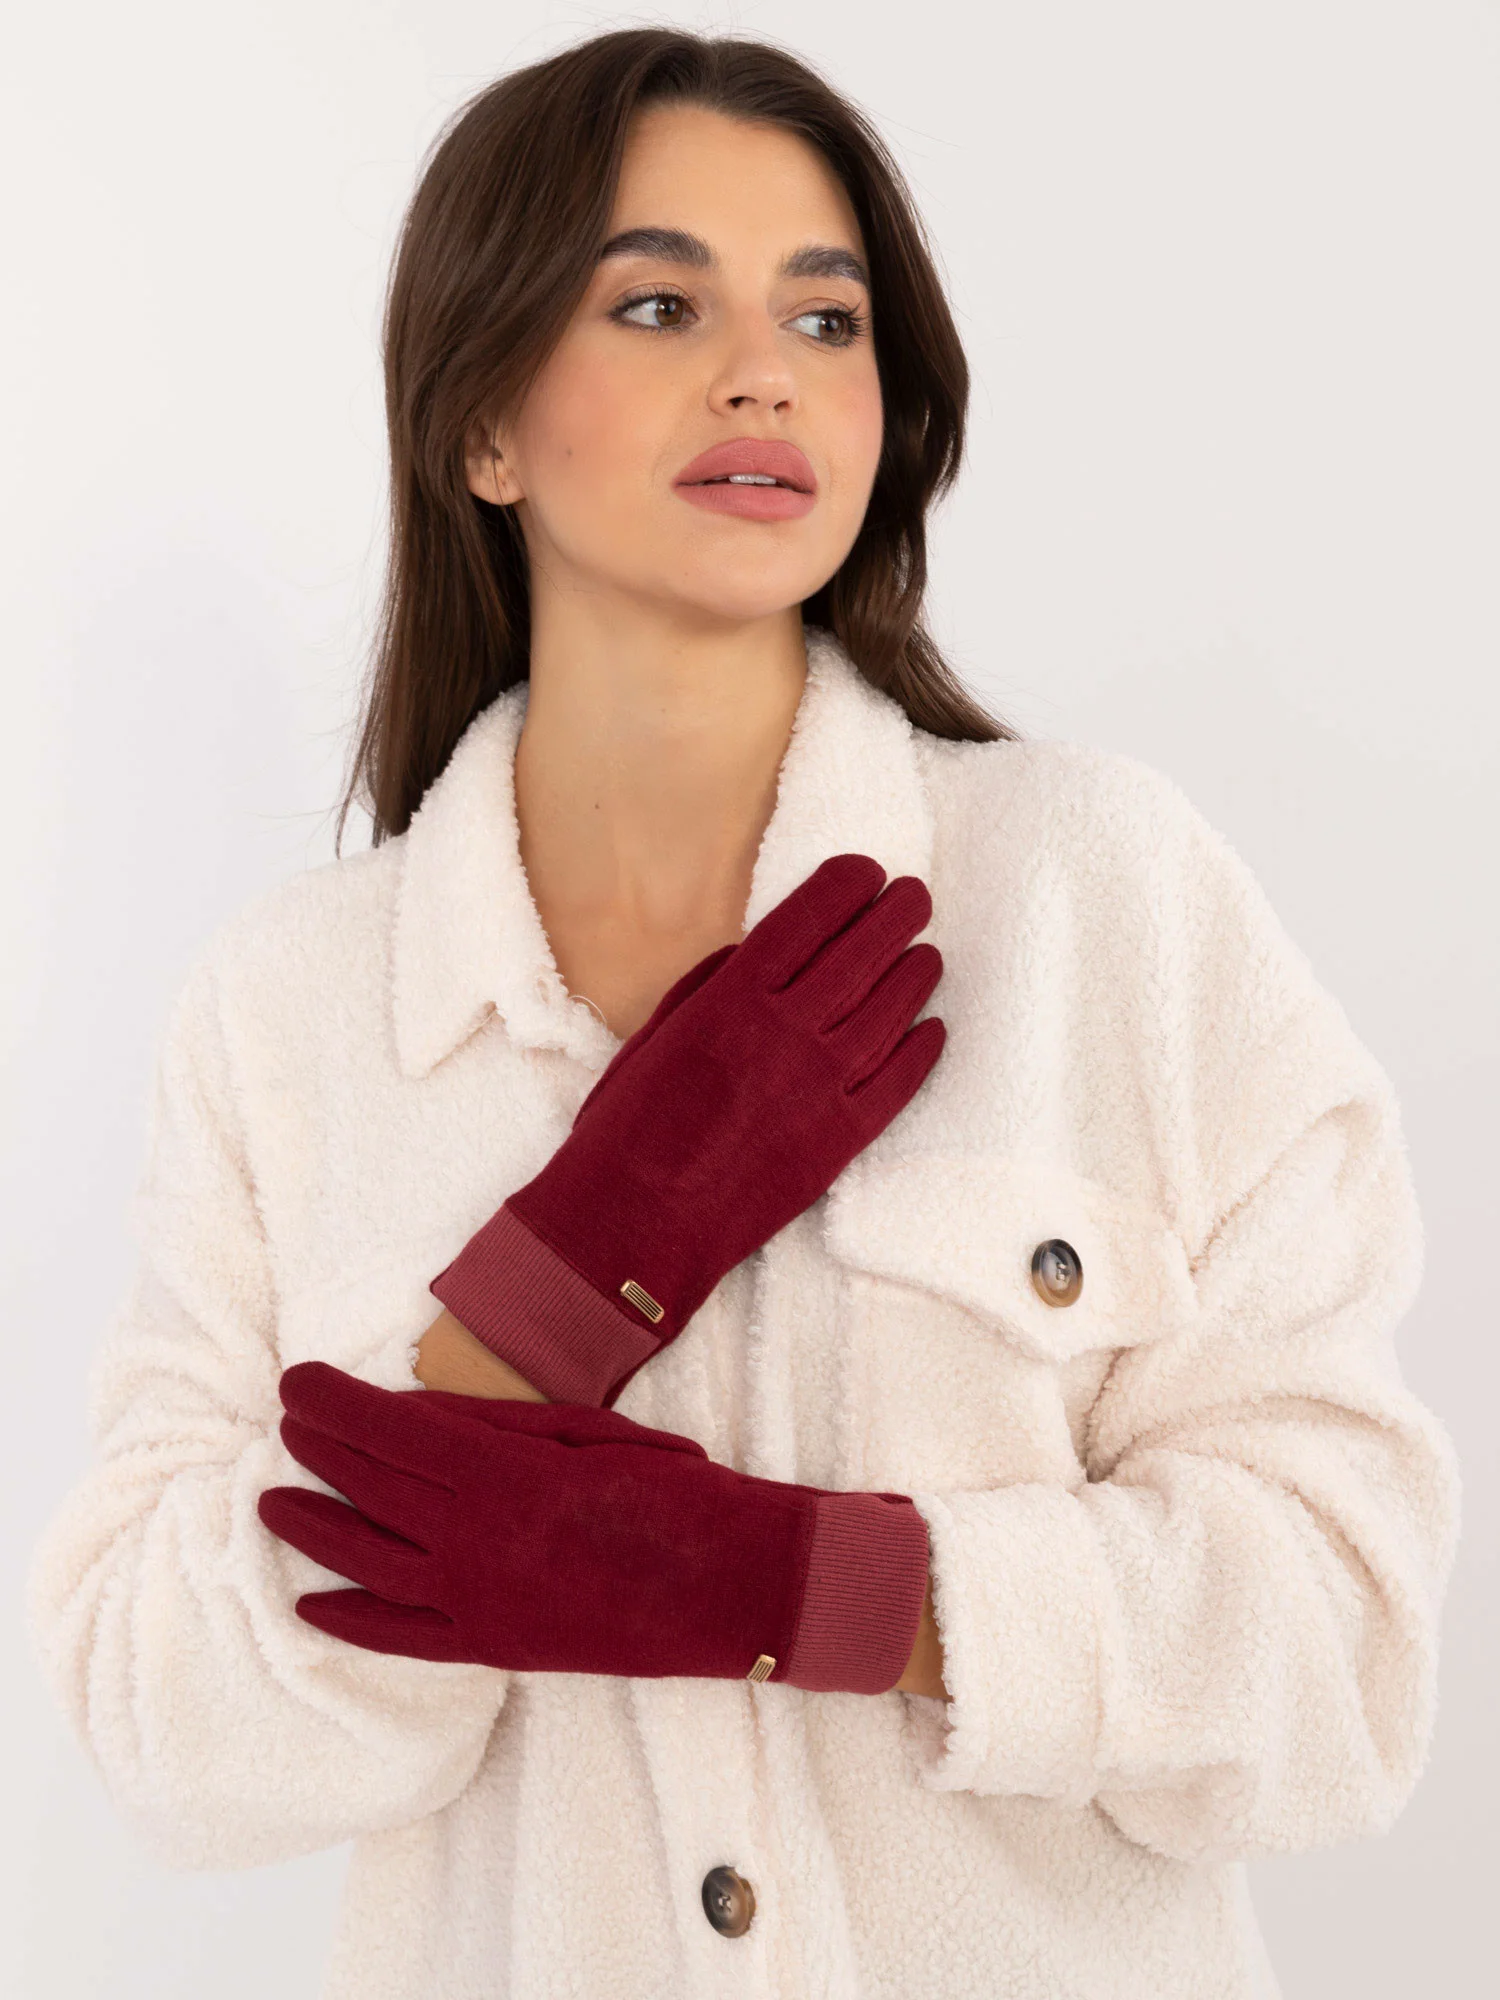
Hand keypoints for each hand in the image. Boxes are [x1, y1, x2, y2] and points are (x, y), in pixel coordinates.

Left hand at [258, 1361, 930, 1693]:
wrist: (731, 1583)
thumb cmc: (676, 1492)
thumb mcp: (593, 1432)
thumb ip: (505, 1426)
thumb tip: (425, 1415)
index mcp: (507, 1474)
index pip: (392, 1431)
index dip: (336, 1404)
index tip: (296, 1381)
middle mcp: (478, 1540)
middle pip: (372, 1489)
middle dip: (319, 1451)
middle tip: (284, 1424)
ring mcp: (481, 1601)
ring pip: (370, 1562)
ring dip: (313, 1530)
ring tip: (272, 1502)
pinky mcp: (495, 1647)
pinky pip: (403, 1638)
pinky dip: (351, 1623)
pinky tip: (310, 1605)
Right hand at [429, 852, 945, 1406]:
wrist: (633, 1224)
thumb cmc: (626, 1129)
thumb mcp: (652, 1036)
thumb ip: (708, 987)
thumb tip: (753, 954)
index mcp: (732, 999)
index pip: (807, 919)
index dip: (845, 886)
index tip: (867, 871)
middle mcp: (785, 1033)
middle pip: (861, 955)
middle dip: (895, 917)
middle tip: (914, 898)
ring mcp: (819, 1088)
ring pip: (889, 1013)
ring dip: (914, 976)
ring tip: (928, 954)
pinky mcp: (839, 1141)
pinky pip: (896, 1084)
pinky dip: (920, 1052)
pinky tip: (932, 1029)